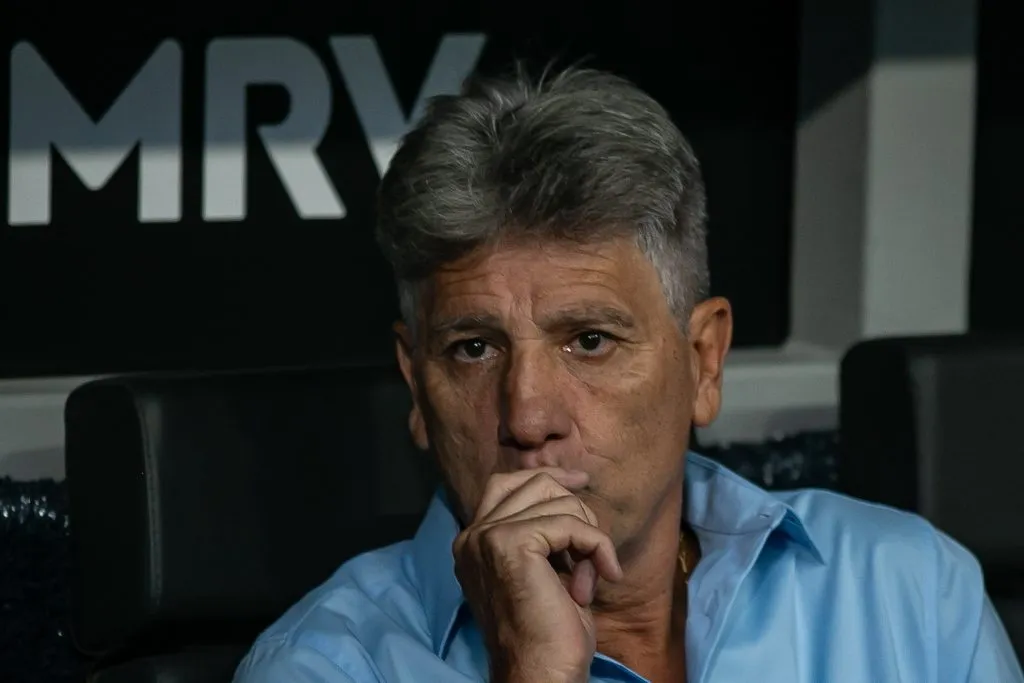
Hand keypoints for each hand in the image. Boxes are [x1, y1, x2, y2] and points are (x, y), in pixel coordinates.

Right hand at [452, 468, 622, 682]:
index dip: (547, 478)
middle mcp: (472, 535)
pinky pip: (570, 524)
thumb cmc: (548, 634)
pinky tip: (604, 575)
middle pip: (532, 483)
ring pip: (556, 501)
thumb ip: (544, 534)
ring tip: (592, 576)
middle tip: (596, 543)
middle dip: (575, 505)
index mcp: (473, 542)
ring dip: (588, 534)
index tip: (580, 482)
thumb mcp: (543, 572)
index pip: (506, 484)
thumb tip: (571, 492)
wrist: (540, 674)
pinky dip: (597, 545)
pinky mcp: (510, 544)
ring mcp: (487, 538)